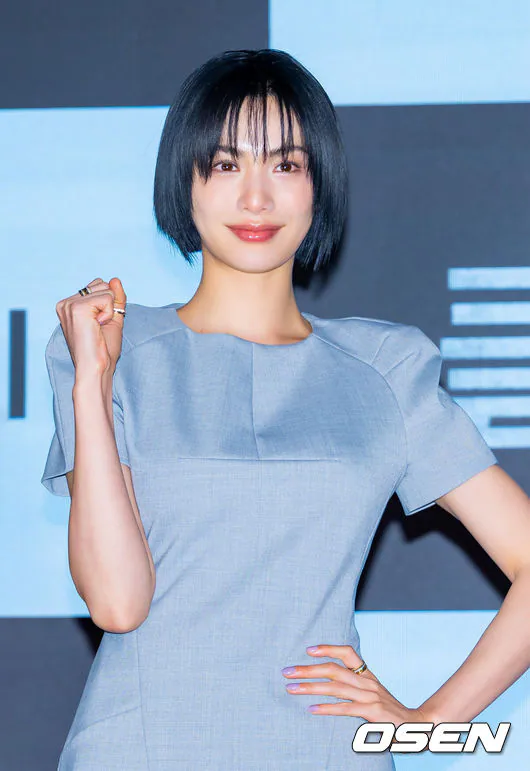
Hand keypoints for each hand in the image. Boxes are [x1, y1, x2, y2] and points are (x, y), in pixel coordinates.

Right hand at [55, 277, 126, 376]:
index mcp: (70, 305)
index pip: (98, 285)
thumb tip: (115, 279)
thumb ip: (116, 298)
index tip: (99, 325)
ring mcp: (69, 304)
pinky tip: (98, 327)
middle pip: (102, 284)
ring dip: (109, 311)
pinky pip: (107, 298)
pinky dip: (109, 313)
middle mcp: (66, 303)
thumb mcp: (113, 318)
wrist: (96, 368)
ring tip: (98, 328)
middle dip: (109, 306)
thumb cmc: (103, 349)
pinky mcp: (76, 307)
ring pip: (106, 289)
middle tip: (99, 327)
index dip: (108, 305)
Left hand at [282, 644, 430, 731]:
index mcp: (367, 675)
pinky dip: (327, 708)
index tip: (308, 650)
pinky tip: (311, 709)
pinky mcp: (372, 712)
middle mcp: (367, 682)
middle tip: (287, 671)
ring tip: (292, 688)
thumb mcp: (372, 693)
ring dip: (311, 687)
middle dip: (308, 669)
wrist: (417, 726)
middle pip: (333, 669)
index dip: (327, 648)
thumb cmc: (389, 711)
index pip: (347, 653)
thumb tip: (328, 681)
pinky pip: (345, 708)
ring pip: (335, 687)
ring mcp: (370, 696)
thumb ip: (354, 686)